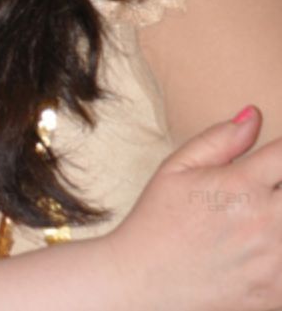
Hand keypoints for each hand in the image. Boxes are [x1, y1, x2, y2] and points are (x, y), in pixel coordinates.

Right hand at [108, 105, 281, 310]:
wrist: (140, 282)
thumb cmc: (156, 222)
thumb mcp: (175, 169)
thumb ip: (218, 140)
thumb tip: (254, 115)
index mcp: (241, 184)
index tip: (276, 160)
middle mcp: (265, 220)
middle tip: (269, 187)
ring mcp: (276, 260)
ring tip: (266, 213)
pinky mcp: (278, 293)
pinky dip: (281, 252)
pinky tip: (265, 246)